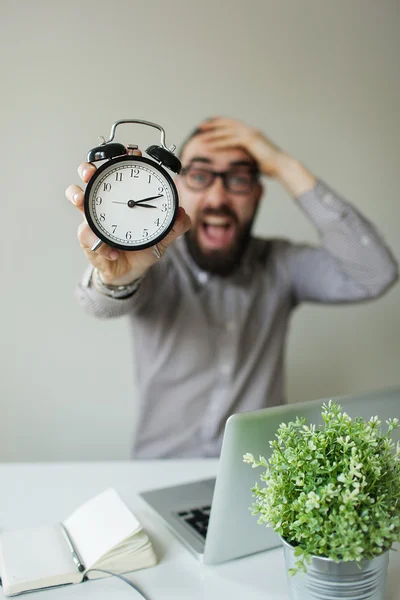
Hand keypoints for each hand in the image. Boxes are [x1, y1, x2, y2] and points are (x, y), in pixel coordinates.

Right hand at [65, 147, 190, 285]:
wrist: (130, 272)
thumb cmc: (143, 248)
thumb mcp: (163, 236)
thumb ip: (175, 225)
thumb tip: (183, 214)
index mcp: (124, 197)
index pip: (119, 172)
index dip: (121, 157)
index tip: (131, 152)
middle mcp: (105, 203)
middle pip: (90, 177)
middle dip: (87, 169)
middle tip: (91, 170)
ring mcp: (93, 219)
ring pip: (77, 198)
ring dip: (77, 196)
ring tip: (81, 200)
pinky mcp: (88, 239)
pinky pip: (87, 236)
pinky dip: (100, 245)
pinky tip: (112, 251)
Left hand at [198, 117, 287, 178]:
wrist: (282, 166)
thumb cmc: (271, 166)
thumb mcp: (257, 159)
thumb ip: (248, 157)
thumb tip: (243, 163)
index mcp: (252, 133)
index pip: (233, 124)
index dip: (221, 123)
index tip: (210, 123)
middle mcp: (250, 130)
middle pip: (228, 123)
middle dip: (213, 123)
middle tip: (201, 125)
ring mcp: (250, 134)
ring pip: (227, 130)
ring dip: (213, 132)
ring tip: (201, 135)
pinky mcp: (250, 140)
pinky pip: (230, 140)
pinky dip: (219, 142)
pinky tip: (209, 145)